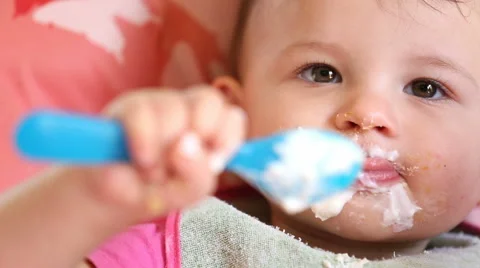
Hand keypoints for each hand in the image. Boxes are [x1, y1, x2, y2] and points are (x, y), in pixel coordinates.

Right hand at [81, 85, 245, 223]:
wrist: (111, 198)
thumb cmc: (154, 191)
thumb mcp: (185, 193)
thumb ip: (199, 176)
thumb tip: (188, 143)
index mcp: (208, 129)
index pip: (232, 116)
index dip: (228, 137)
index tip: (214, 163)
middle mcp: (185, 110)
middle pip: (209, 100)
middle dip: (200, 133)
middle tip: (181, 161)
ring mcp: (157, 103)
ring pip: (174, 109)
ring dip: (165, 150)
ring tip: (153, 172)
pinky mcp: (128, 106)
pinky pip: (141, 114)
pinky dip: (144, 143)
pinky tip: (140, 160)